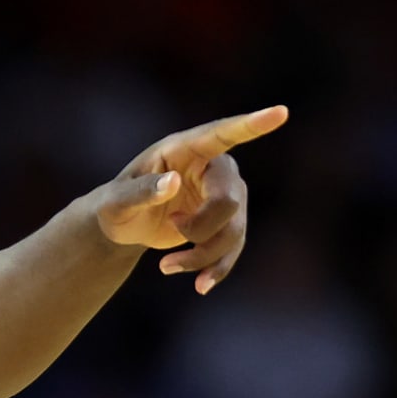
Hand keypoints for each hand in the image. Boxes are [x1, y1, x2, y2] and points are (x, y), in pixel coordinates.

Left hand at [94, 104, 288, 294]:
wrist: (125, 225)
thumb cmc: (116, 204)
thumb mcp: (116, 201)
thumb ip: (140, 192)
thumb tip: (172, 183)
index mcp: (185, 150)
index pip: (222, 134)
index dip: (251, 125)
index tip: (280, 112)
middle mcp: (213, 168)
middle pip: (229, 201)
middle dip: (200, 229)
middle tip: (169, 228)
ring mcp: (225, 194)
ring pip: (233, 230)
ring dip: (203, 255)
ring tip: (166, 267)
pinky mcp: (227, 221)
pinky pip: (233, 248)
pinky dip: (216, 268)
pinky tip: (200, 285)